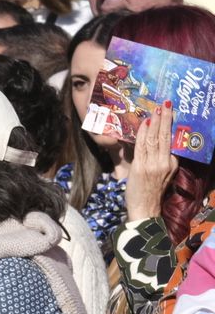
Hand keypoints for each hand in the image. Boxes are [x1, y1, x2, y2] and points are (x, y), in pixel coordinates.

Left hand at [125, 101, 177, 222]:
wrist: (145, 209)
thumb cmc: (151, 192)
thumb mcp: (162, 175)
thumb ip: (160, 160)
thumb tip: (153, 143)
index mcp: (172, 164)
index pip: (171, 141)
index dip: (170, 126)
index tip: (169, 112)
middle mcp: (165, 163)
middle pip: (165, 136)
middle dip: (166, 118)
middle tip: (166, 104)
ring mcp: (153, 164)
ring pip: (154, 139)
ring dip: (155, 122)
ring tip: (156, 109)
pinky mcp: (141, 167)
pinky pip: (142, 146)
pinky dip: (143, 133)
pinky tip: (145, 123)